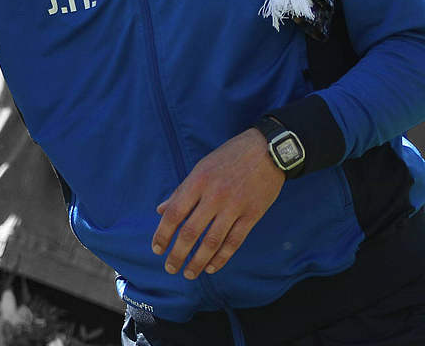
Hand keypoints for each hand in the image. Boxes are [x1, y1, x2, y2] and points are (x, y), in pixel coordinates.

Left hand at [151, 128, 284, 279]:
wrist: (268, 150)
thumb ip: (181, 191)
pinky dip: (222, 257)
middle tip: (170, 268)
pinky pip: (235, 241)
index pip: (174, 213)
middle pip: (191, 232)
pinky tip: (212, 267)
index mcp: (198, 181)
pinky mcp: (252, 215)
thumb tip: (160, 210)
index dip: (163, 234)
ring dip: (198, 261)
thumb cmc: (229, 157)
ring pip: (212, 241)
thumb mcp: (201, 167)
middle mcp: (214, 196)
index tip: (157, 249)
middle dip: (178, 254)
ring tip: (189, 273)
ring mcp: (234, 206)